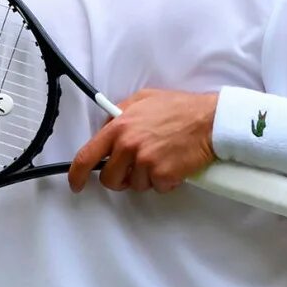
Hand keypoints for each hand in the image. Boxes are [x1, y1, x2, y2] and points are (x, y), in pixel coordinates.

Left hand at [68, 89, 217, 193]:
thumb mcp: (143, 99)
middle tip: (135, 169)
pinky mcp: (163, 175)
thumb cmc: (180, 108)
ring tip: (162, 158)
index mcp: (120, 127)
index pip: (87, 156)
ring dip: (146, 177)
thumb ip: (120, 114)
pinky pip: (156, 187)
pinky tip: (174, 164)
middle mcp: (129, 146)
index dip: (77, 174)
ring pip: (135, 185)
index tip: (76, 183)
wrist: (209, 120)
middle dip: (120, 178)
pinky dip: (165, 181)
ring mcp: (145, 162)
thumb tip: (107, 128)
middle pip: (110, 178)